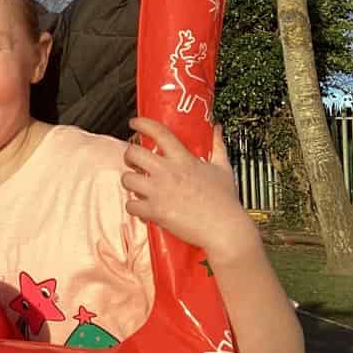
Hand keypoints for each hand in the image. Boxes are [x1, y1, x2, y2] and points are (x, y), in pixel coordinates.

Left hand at [121, 118, 256, 260]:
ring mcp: (159, 192)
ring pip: (127, 179)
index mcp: (183, 160)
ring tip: (138, 185)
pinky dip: (134, 207)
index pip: (159, 133)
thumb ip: (218, 146)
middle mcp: (168, 173)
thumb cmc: (225, 201)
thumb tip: (217, 129)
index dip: (143, 124)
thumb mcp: (223, 168)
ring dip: (130, 181)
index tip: (134, 123)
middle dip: (129, 155)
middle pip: (133, 154)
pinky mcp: (155, 212)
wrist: (224, 229)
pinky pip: (131, 206)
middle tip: (134, 161)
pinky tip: (142, 207)